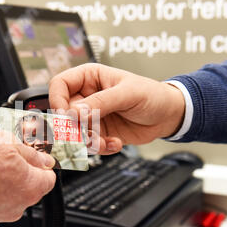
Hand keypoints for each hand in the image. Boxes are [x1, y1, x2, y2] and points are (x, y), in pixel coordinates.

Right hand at [0, 125, 55, 224]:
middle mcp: (16, 206)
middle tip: (2, 153)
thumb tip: (44, 160)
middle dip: (20, 171)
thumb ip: (30, 153)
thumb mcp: (6, 140)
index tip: (31, 155)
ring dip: (1, 180)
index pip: (48, 177)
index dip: (40, 163)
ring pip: (8, 194)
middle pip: (28, 187)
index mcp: (30, 187)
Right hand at [49, 63, 184, 153]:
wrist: (168, 116)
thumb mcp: (127, 94)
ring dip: (88, 142)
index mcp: (89, 78)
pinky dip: (100, 148)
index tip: (67, 117)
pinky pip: (88, 144)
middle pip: (63, 114)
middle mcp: (86, 97)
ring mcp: (91, 117)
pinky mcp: (98, 133)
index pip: (59, 85)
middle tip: (88, 135)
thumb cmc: (152, 95)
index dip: (58, 101)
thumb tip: (74, 113)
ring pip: (74, 133)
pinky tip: (115, 143)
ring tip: (106, 142)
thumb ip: (100, 102)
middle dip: (74, 129)